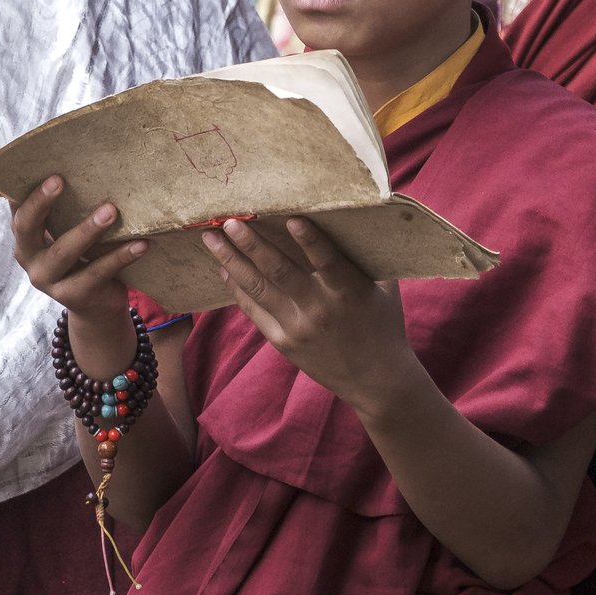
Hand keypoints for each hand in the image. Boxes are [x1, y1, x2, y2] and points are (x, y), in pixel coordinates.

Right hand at [8, 176, 148, 376]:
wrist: (96, 306)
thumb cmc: (84, 255)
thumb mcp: (69, 233)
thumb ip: (67, 209)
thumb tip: (84, 162)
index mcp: (25, 237)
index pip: (17, 209)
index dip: (24, 190)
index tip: (40, 167)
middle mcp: (30, 258)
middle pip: (27, 228)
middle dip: (41, 203)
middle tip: (59, 179)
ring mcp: (50, 280)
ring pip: (65, 251)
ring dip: (88, 229)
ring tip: (111, 210)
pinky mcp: (75, 296)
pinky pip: (98, 273)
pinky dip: (121, 256)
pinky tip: (141, 243)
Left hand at [205, 216, 423, 418]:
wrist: (375, 379)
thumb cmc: (382, 323)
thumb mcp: (384, 288)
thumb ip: (364, 257)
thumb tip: (355, 216)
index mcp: (350, 292)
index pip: (328, 261)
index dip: (310, 240)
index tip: (291, 218)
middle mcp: (320, 310)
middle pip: (279, 271)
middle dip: (251, 244)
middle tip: (230, 221)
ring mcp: (297, 328)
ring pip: (258, 289)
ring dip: (232, 261)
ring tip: (211, 239)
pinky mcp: (283, 342)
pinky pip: (254, 311)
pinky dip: (237, 289)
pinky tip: (224, 269)